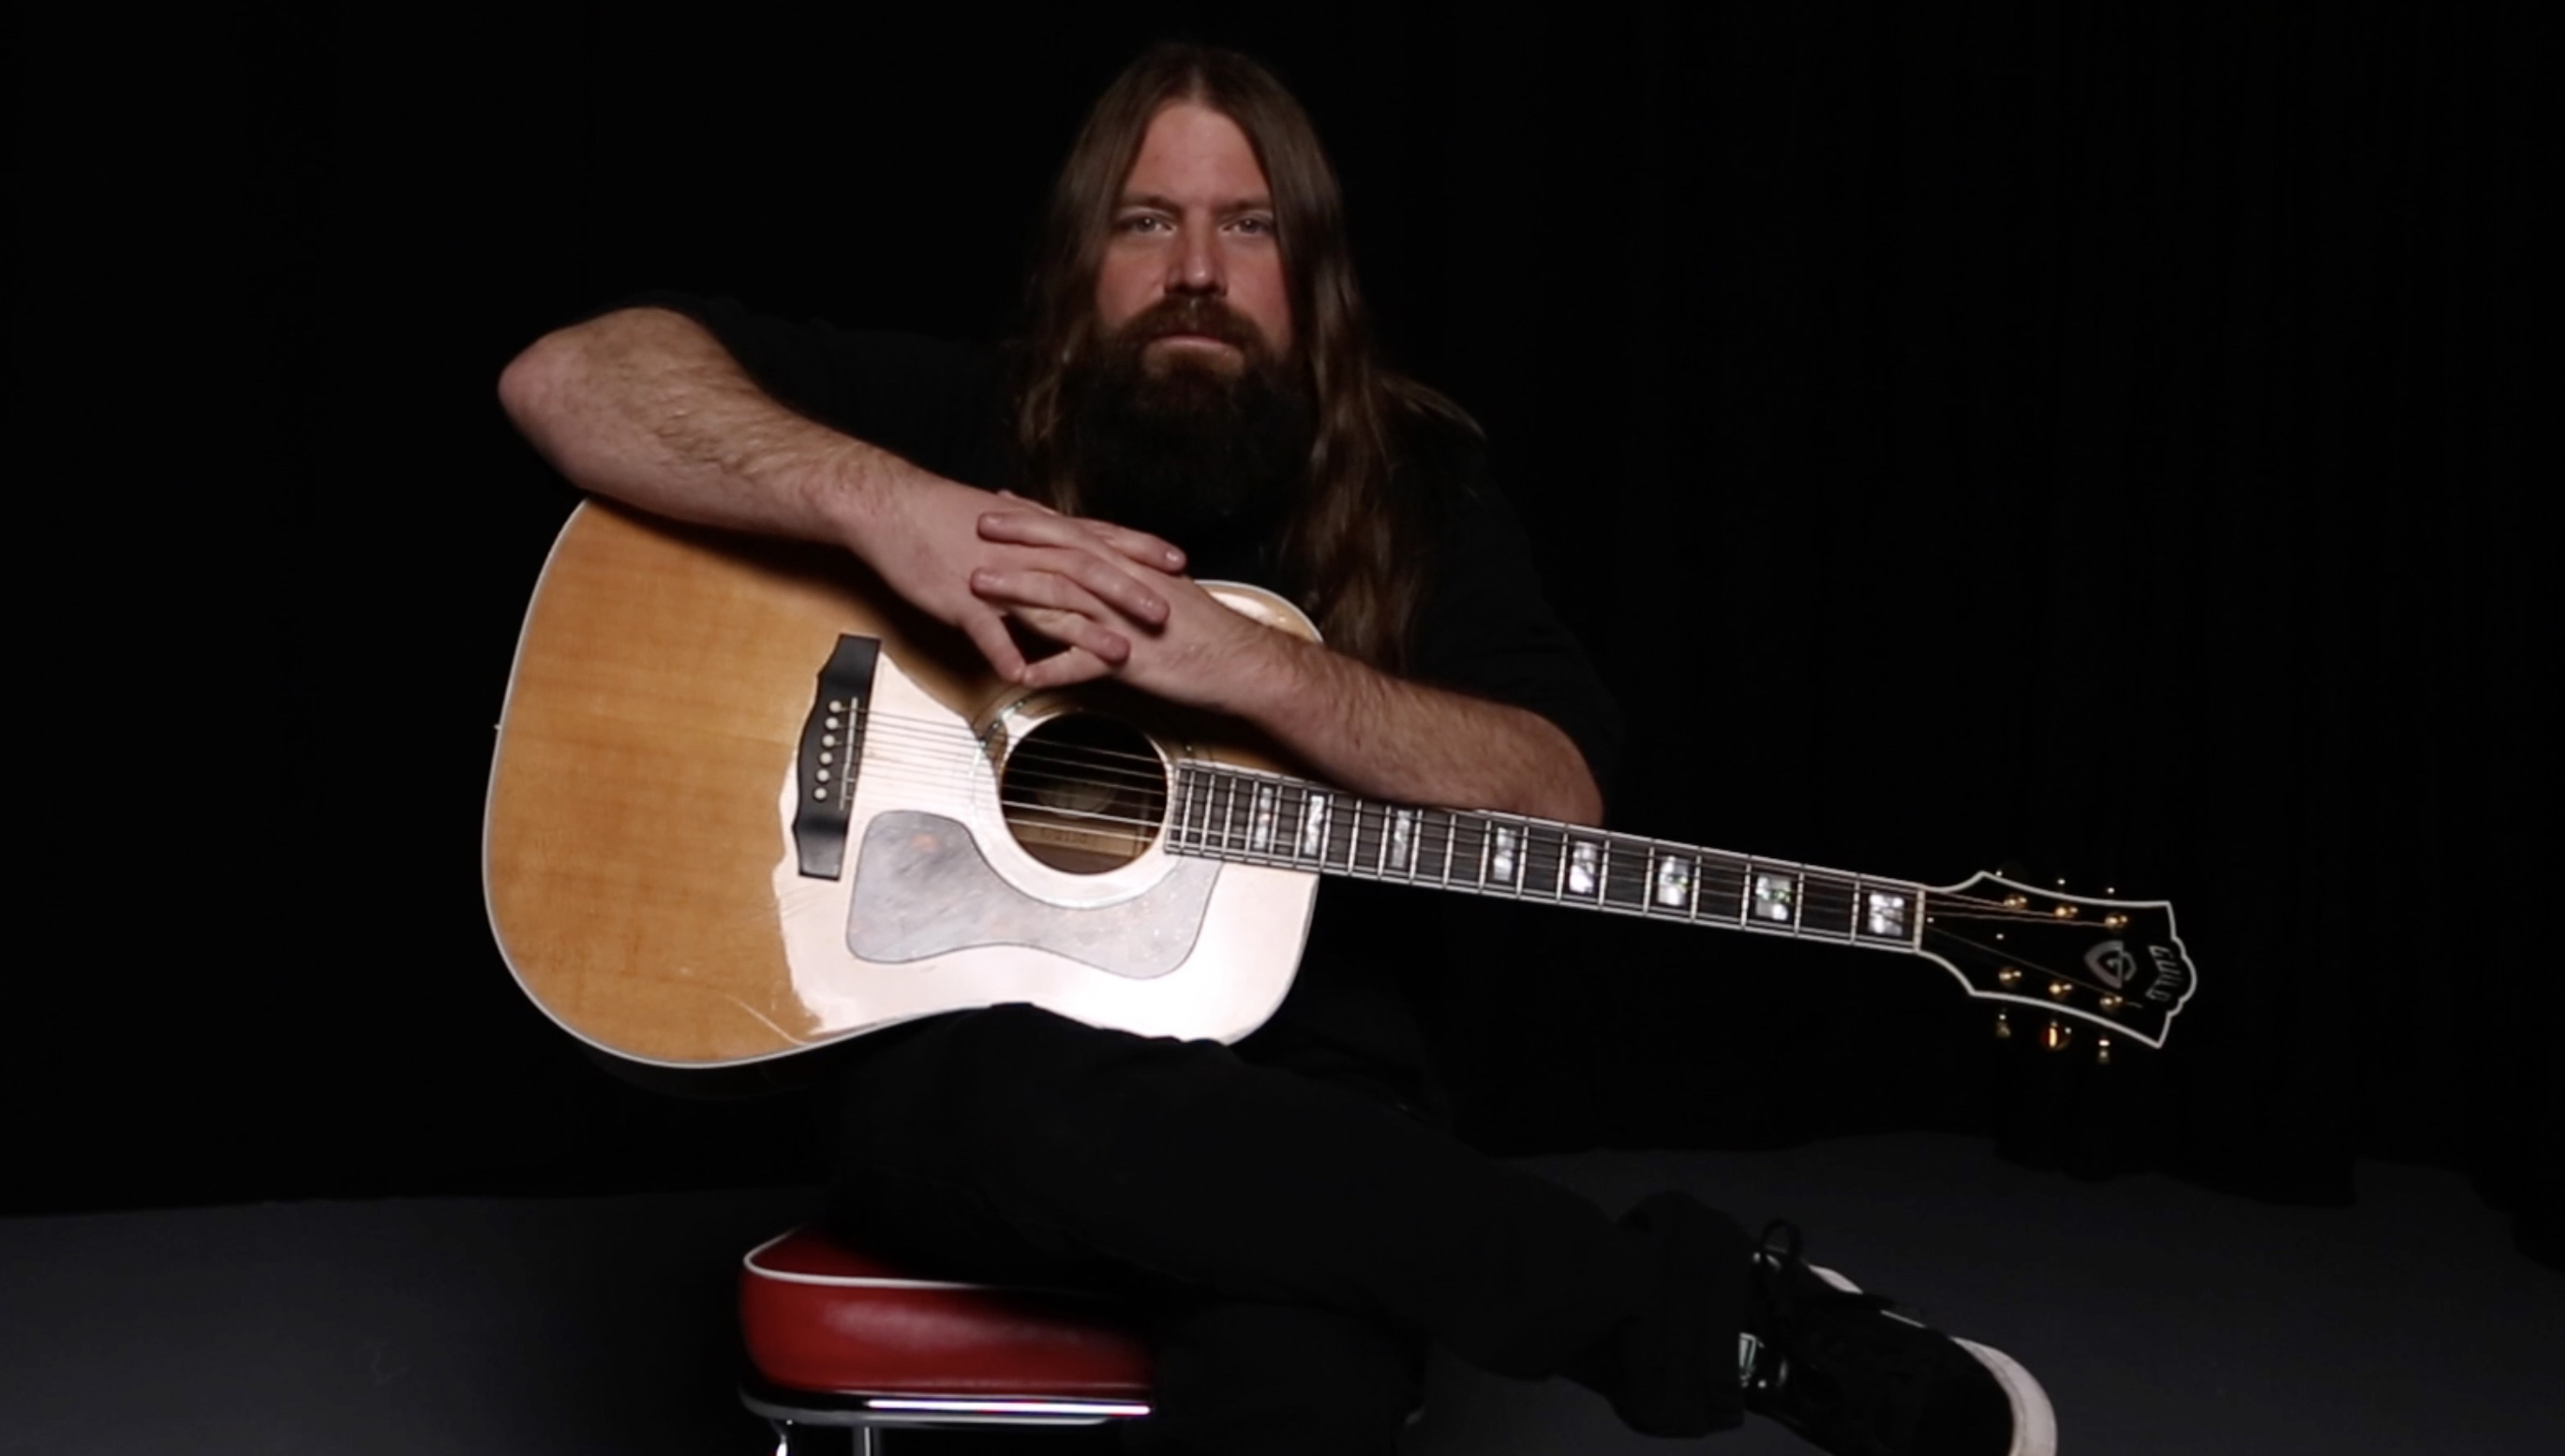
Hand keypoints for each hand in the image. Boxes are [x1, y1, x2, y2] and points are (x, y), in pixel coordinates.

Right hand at [849, 478, 1187, 682]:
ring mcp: (994, 577)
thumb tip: (1069, 545)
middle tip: (1166, 615)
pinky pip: (986, 631)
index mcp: (1036, 532)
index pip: (1099, 537)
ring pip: (1047, 603)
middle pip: (1086, 572)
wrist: (889, 505)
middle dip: (1129, 593)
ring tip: (1118, 655)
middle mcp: (1023, 552)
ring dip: (1086, 631)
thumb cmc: (943, 515)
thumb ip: (1040, 535)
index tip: (1179, 562)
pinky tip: (1024, 678)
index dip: (1141, 550)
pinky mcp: (960, 600)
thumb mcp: (1002, 521)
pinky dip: (1005, 654)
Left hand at [967, 507, 1300, 710]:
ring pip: (1064, 598)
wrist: (1243, 663)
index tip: (1001, 503)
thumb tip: (1097, 569)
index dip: (1037, 517)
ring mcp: (1124, 622)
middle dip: (1018, 538)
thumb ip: (1126, 580)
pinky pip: (1084, 665)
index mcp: (1131, 568)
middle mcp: (1125, 586)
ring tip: (978, 584)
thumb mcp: (1162, 593)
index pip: (1077, 533)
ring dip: (1018, 590)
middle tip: (977, 524)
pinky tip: (1019, 673)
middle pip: (1064, 553)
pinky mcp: (1130, 661)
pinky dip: (1051, 669)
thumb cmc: (1204, 632)